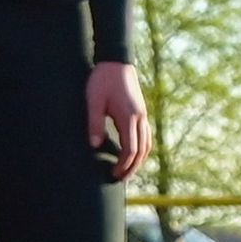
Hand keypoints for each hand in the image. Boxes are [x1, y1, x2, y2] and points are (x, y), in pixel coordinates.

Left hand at [86, 61, 149, 181]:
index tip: (113, 174)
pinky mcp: (141, 111)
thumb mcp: (93, 101)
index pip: (130, 149)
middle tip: (121, 179)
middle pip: (142, 150)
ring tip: (128, 170)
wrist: (116, 62)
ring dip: (139, 159)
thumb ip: (94, 123)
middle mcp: (140, 118)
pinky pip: (146, 135)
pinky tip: (133, 152)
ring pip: (147, 143)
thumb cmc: (102, 80)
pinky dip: (142, 148)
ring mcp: (142, 115)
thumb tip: (94, 145)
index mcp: (129, 117)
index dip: (123, 164)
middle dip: (132, 167)